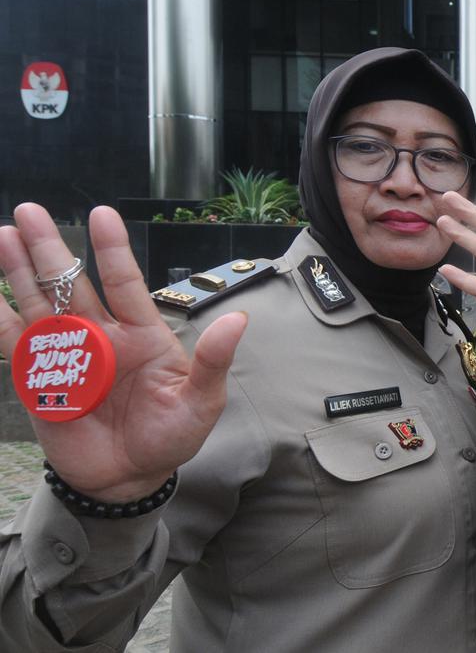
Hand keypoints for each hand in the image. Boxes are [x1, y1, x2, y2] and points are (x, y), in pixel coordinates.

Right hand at [0, 204, 246, 502]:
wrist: (131, 478)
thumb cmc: (172, 436)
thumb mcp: (202, 402)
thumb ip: (213, 361)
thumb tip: (238, 320)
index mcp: (142, 333)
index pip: (124, 282)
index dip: (112, 249)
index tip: (102, 214)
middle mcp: (102, 336)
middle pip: (72, 284)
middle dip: (51, 248)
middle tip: (29, 210)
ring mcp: (69, 355)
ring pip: (40, 304)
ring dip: (20, 271)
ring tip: (4, 235)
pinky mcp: (41, 380)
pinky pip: (14, 344)